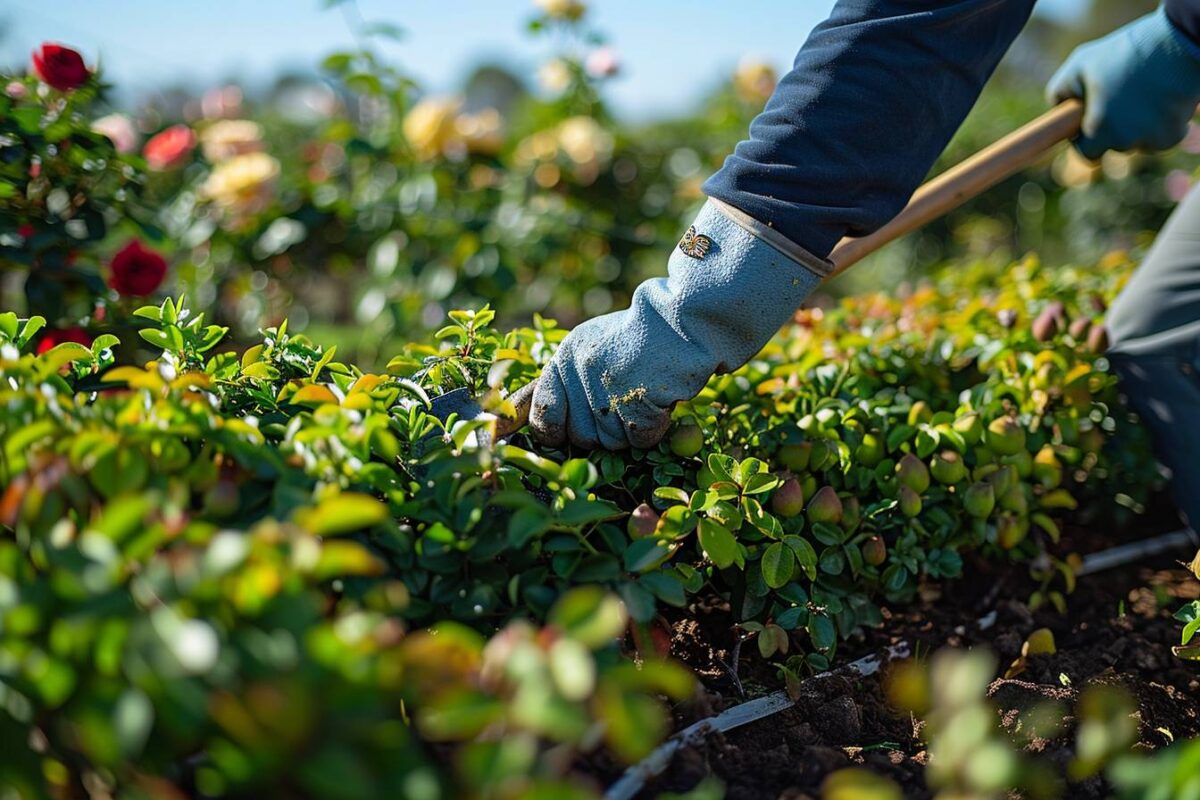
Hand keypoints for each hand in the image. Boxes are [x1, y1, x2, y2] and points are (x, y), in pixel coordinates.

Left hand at [529, 199, 825, 449]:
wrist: (683, 321)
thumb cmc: (640, 334)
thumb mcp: (590, 346)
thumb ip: (565, 379)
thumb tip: (526, 414)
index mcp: (565, 358)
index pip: (540, 410)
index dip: (547, 430)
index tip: (551, 438)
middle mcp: (579, 374)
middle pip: (578, 436)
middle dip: (599, 430)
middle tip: (621, 404)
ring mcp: (608, 390)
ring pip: (610, 443)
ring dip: (628, 430)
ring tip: (643, 395)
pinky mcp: (636, 404)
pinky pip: (639, 440)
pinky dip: (654, 428)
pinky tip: (661, 401)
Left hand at [1047, 6, 1199, 159]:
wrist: (1178, 44)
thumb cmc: (1126, 52)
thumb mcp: (1081, 64)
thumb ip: (1061, 91)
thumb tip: (1058, 109)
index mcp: (1099, 130)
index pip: (1086, 154)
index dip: (1086, 139)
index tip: (1090, 123)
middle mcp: (1125, 141)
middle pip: (1114, 145)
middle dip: (1114, 128)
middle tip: (1121, 98)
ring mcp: (1151, 141)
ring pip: (1137, 142)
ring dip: (1137, 127)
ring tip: (1141, 94)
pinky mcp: (1173, 135)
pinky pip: (1160, 137)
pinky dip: (1159, 124)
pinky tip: (1160, 100)